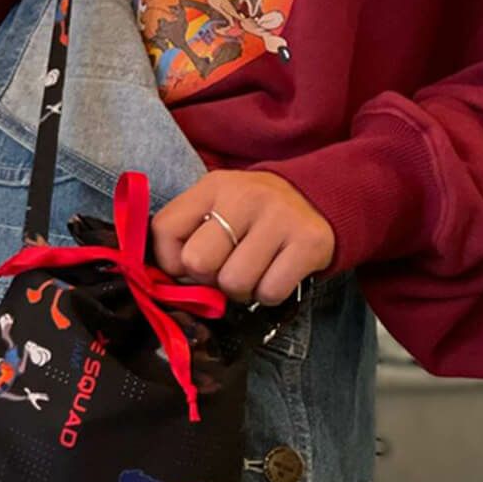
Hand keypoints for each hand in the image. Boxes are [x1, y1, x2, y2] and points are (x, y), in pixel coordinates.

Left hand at [150, 170, 335, 305]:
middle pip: (198, 262)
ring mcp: (279, 218)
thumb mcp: (216, 206)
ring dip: (241, 291)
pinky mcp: (308, 242)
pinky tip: (275, 274)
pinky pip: (270, 292)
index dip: (171, 261)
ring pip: (234, 283)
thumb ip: (184, 234)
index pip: (164, 231)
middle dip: (209, 278)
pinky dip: (269, 295)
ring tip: (254, 271)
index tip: (190, 264)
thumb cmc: (253, 214)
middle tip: (227, 268)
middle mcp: (245, 196)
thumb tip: (166, 281)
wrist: (318, 200)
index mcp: (213, 187)